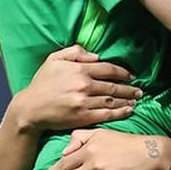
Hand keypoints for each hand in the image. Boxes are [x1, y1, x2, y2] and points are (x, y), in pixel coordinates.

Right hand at [11, 45, 141, 131]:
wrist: (30, 108)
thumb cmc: (42, 83)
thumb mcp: (54, 59)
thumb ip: (75, 52)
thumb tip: (96, 55)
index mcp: (79, 69)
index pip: (108, 69)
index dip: (123, 73)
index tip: (131, 76)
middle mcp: (84, 85)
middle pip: (113, 86)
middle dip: (129, 88)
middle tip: (140, 90)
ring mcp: (84, 102)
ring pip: (112, 101)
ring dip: (127, 101)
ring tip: (136, 101)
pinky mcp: (83, 117)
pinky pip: (106, 114)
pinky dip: (120, 113)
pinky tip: (128, 111)